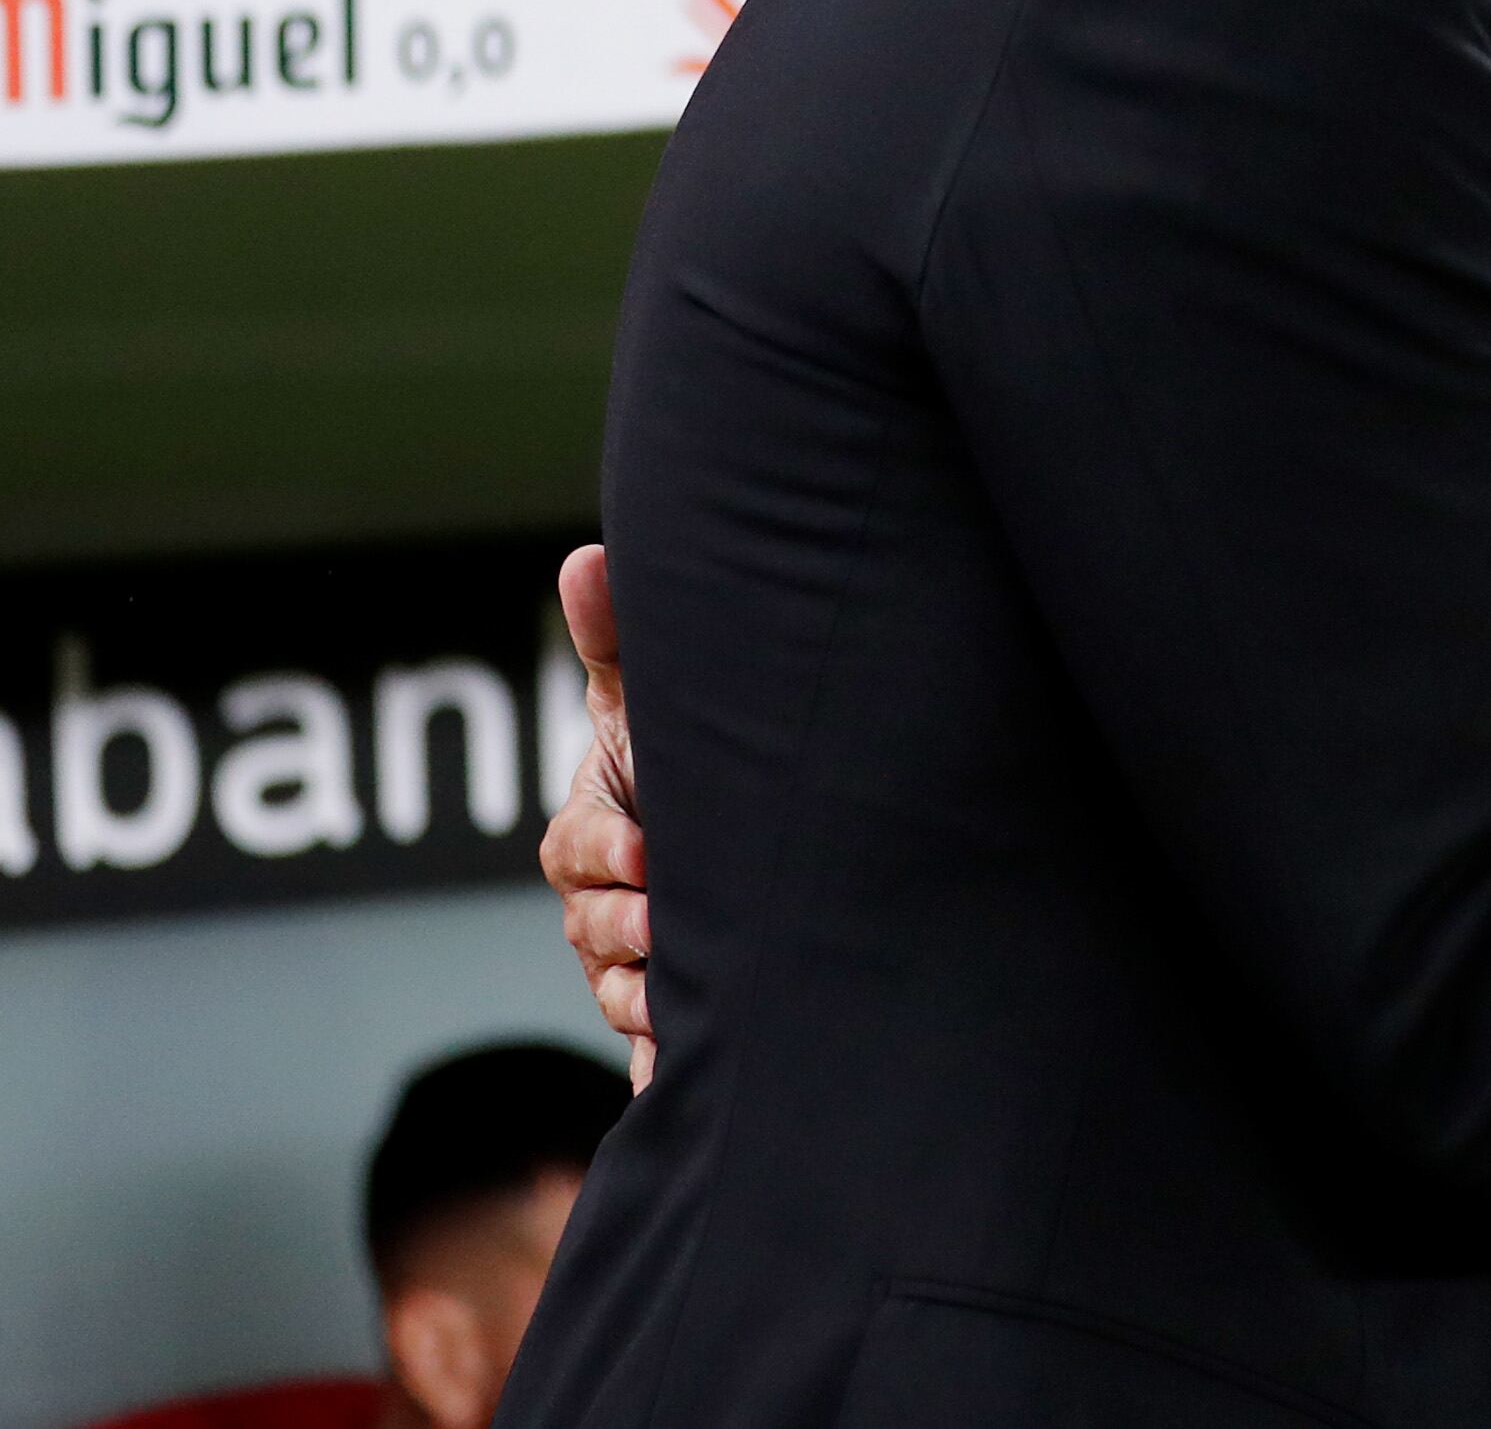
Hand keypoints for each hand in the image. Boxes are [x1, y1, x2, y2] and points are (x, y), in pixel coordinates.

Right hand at [543, 545, 656, 1088]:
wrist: (753, 843)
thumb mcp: (653, 705)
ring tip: (698, 988)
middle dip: (637, 928)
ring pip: (629, 995)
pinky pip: (657, 1061)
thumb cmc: (687, 761)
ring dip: (658, 997)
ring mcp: (633, 970)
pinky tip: (681, 1087)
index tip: (651, 850)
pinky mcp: (670, 1022)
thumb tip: (585, 558)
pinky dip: (668, 1076)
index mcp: (592, 837)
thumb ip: (616, 639)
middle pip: (602, 930)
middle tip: (679, 925)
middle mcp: (603, 910)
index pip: (582, 850)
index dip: (614, 851)